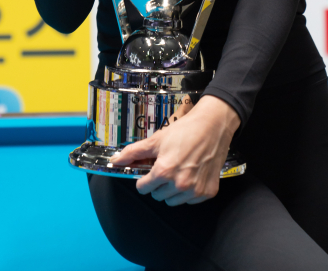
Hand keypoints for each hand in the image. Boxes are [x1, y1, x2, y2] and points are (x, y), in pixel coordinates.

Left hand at [112, 95, 239, 205]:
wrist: (213, 125)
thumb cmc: (184, 130)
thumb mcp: (156, 139)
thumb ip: (133, 152)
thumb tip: (115, 160)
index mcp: (164, 172)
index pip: (143, 188)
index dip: (145, 178)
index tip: (151, 170)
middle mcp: (179, 185)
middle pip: (158, 195)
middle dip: (159, 183)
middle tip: (168, 166)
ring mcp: (194, 191)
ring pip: (173, 201)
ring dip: (172, 189)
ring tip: (180, 169)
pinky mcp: (207, 193)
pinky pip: (190, 200)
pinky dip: (189, 191)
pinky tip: (193, 173)